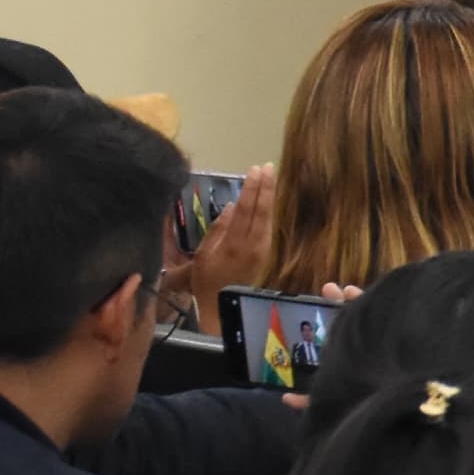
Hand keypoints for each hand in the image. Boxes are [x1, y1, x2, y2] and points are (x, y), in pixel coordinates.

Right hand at [176, 167, 276, 300]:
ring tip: (268, 178)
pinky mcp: (265, 254)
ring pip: (267, 218)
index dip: (252, 189)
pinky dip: (267, 211)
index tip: (255, 170)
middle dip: (265, 188)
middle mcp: (252, 245)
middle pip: (261, 211)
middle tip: (268, 167)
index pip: (246, 210)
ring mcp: (261, 250)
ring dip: (268, 197)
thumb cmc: (206, 280)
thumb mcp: (205, 253)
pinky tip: (266, 200)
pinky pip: (267, 227)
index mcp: (234, 244)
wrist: (222, 306)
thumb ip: (219, 229)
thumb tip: (233, 206)